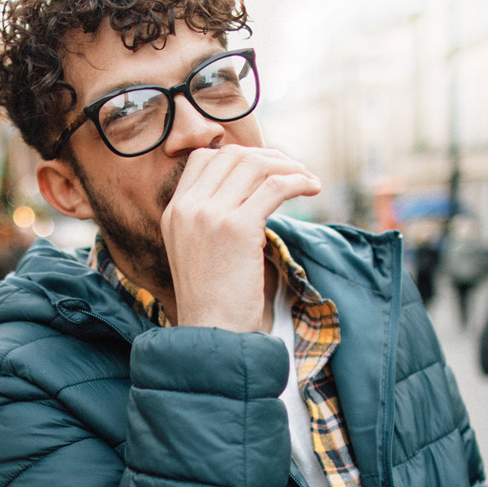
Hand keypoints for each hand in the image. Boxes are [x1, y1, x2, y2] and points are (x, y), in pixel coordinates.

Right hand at [161, 145, 320, 331]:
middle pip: (232, 156)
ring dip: (289, 166)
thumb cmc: (214, 297)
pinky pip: (275, 186)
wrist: (212, 331)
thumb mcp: (199, 250)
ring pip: (255, 166)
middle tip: (294, 170)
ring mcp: (209, 215)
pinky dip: (299, 181)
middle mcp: (188, 207)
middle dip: (269, 156)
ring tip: (308, 179)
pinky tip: (313, 188)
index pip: (203, 158)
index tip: (266, 168)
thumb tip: (254, 191)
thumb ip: (212, 218)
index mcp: (174, 211)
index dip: (239, 156)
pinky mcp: (237, 228)